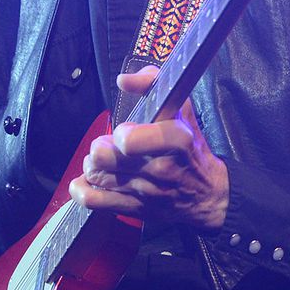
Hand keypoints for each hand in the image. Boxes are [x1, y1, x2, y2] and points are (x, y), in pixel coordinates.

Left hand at [69, 66, 229, 229]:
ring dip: (92, 165)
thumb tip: (123, 80)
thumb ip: (153, 84)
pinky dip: (81, 190)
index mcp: (175, 140)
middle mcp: (159, 168)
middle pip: (105, 157)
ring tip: (103, 160)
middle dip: (99, 147)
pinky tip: (84, 181)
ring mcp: (145, 192)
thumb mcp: (182, 109)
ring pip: (96, 176)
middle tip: (108, 145)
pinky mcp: (135, 209)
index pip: (131, 141)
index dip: (121, 135)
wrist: (207, 193)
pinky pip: (95, 202)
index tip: (124, 133)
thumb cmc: (191, 147)